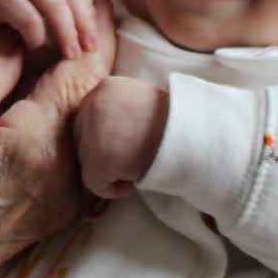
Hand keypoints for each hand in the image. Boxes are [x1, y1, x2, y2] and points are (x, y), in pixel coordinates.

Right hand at [0, 0, 100, 59]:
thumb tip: (99, 16)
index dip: (89, 10)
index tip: (92, 34)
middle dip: (84, 25)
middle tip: (88, 49)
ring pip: (55, 6)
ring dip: (67, 34)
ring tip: (71, 54)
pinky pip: (29, 18)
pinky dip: (38, 36)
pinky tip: (37, 47)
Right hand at [0, 23, 116, 277]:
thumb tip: (14, 37)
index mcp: (33, 147)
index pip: (84, 71)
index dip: (95, 29)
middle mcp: (60, 179)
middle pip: (97, 101)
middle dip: (98, 55)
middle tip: (89, 14)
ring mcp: (55, 206)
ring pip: (90, 131)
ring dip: (88, 90)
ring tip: (69, 51)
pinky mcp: (42, 221)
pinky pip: (78, 159)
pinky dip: (75, 123)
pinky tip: (49, 106)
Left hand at [75, 76, 168, 197]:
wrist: (195, 136)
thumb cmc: (175, 125)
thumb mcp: (142, 103)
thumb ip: (120, 110)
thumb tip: (108, 132)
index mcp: (106, 88)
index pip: (89, 116)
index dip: (105, 136)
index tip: (126, 146)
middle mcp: (94, 104)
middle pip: (82, 137)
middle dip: (101, 152)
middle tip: (129, 160)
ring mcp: (93, 131)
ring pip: (87, 160)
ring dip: (109, 169)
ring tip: (136, 168)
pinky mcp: (98, 158)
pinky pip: (94, 182)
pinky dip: (112, 189)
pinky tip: (132, 184)